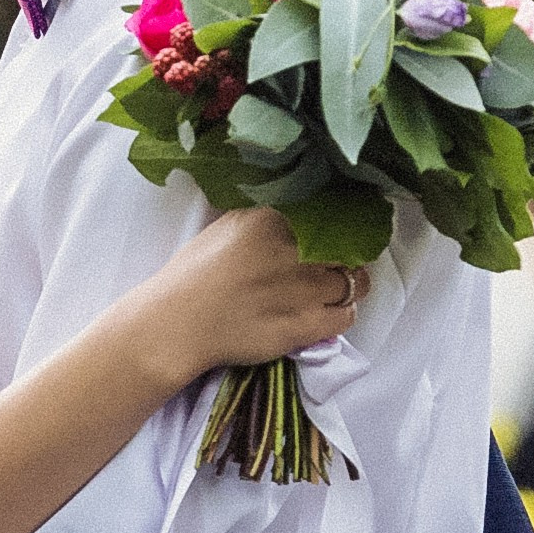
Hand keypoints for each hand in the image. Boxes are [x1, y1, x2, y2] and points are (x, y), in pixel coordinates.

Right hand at [151, 211, 368, 388]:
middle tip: (333, 262)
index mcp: (277, 217)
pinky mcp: (306, 325)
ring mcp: (306, 288)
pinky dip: (342, 313)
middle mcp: (298, 248)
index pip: (332, 212)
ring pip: (356, 282)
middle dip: (346, 254)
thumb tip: (295, 207)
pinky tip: (327, 312)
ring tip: (331, 288)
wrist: (177, 324)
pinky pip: (347, 316)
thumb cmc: (193, 275)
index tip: (334, 230)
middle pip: (350, 246)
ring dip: (348, 284)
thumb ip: (266, 214)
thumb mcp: (228, 225)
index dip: (338, 223)